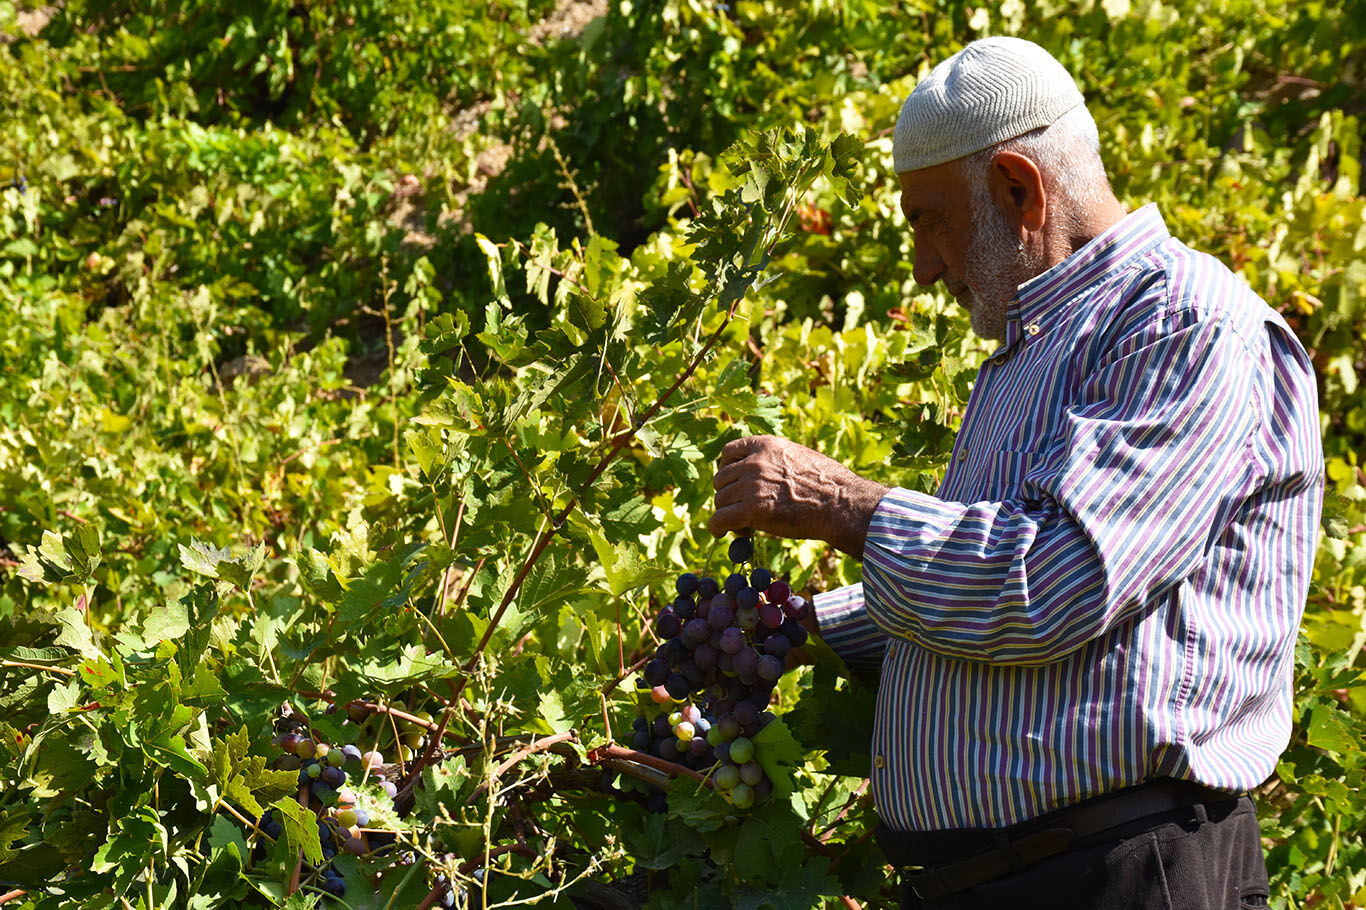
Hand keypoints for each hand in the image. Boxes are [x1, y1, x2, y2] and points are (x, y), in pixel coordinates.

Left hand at [709, 435, 889, 557]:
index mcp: (765, 445)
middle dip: (729, 495)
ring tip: (744, 524)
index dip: (726, 469)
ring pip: (721, 500)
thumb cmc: (828, 484)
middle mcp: (754, 462)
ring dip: (728, 513)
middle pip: (722, 479)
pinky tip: (721, 533)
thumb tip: (759, 474)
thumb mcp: (798, 456)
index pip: (728, 452)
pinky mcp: (753, 510)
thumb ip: (774, 461)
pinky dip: (717, 528)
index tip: (732, 482)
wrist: (841, 503)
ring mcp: (752, 485)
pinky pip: (720, 519)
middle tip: (741, 509)